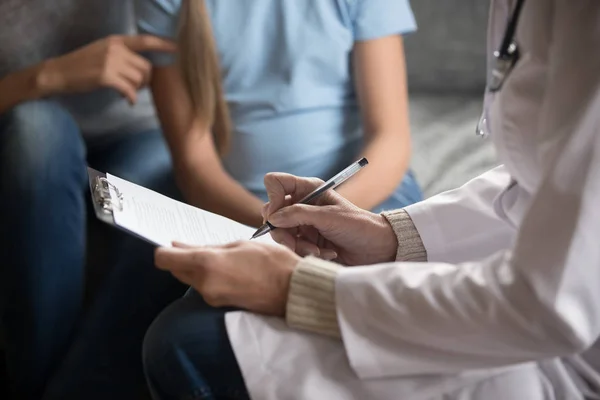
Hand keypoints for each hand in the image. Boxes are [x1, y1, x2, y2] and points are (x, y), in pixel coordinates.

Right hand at [38, 35, 175, 103]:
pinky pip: (130, 90)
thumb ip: (123, 55)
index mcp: (116, 41)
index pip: (144, 41)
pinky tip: (127, 101)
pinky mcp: (106, 76)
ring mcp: (111, 62)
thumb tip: (144, 68)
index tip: (177, 49)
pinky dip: (131, 98)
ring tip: (129, 93)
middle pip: (146, 67)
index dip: (163, 44)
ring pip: (139, 79)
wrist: (59, 73)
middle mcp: (115, 49)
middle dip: (146, 80)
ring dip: (138, 90)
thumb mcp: (103, 52)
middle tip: (137, 88)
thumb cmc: (83, 65)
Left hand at [155, 241, 299, 316]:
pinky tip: (228, 271)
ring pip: (191, 280)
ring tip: (223, 259)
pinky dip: (209, 279)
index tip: (174, 245)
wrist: (293, 290)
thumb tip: (179, 246)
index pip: (165, 259)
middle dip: (183, 259)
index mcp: (207, 263)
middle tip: (200, 248)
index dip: (165, 250)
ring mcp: (211, 297)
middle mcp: (204, 283)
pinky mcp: (220, 305)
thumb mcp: (239, 245)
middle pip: (177, 270)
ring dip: (198, 269)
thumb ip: (207, 247)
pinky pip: (204, 289)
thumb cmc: (271, 261)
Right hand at [262, 173, 397, 265]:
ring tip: (318, 251)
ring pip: (280, 234)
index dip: (273, 198)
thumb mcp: (329, 217)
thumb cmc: (359, 226)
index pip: (276, 183)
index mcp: (308, 189)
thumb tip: (272, 218)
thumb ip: (299, 214)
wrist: (377, 249)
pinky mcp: (306, 241)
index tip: (279, 216)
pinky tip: (324, 254)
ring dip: (297, 245)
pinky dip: (305, 253)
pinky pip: (291, 247)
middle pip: (272, 213)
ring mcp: (303, 224)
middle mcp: (302, 204)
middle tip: (295, 243)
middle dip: (283, 231)